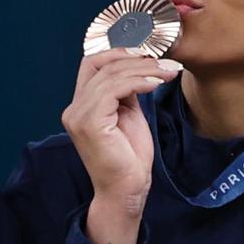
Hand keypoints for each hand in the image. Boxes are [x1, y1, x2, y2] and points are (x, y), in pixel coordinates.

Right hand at [60, 48, 179, 243]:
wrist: (127, 190)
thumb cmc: (129, 159)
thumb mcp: (128, 115)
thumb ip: (125, 92)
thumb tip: (138, 67)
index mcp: (81, 106)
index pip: (92, 64)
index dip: (118, 52)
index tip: (148, 54)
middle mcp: (74, 109)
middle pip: (103, 66)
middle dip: (138, 59)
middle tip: (167, 63)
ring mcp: (79, 115)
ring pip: (111, 75)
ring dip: (145, 70)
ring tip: (169, 72)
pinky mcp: (90, 122)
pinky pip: (115, 89)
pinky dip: (139, 81)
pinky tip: (157, 83)